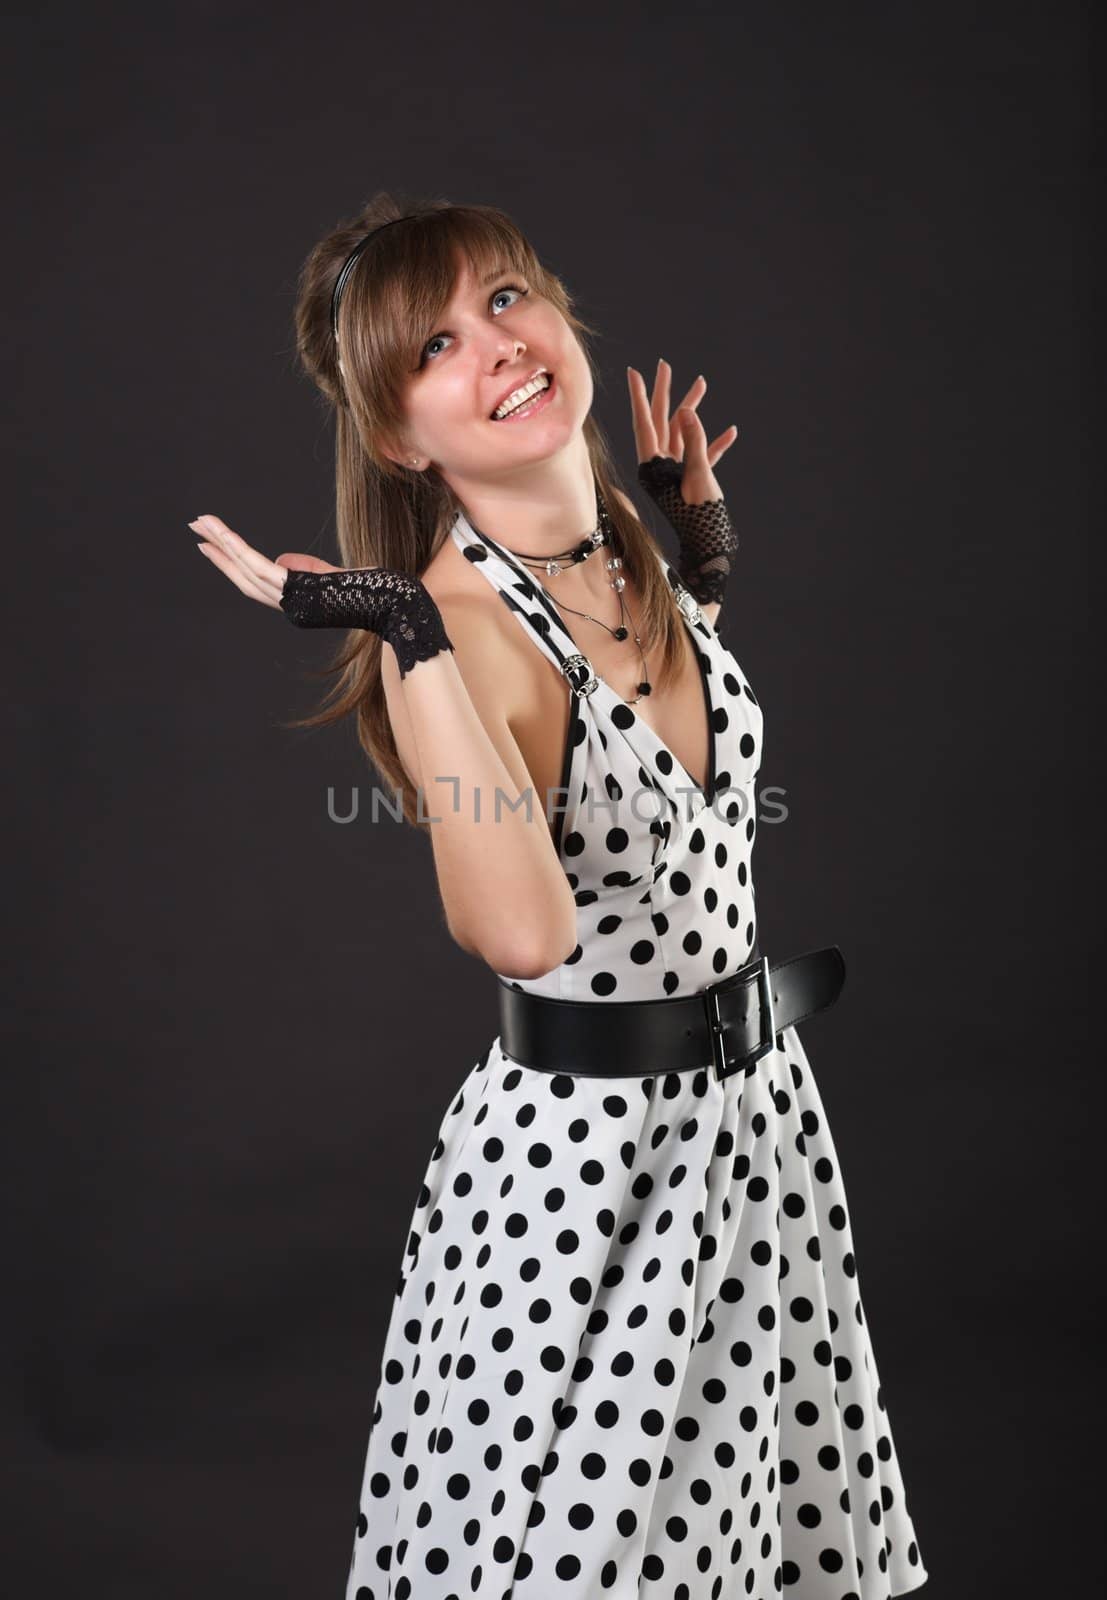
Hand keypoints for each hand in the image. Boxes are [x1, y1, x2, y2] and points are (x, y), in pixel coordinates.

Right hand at [188, 513, 454, 677]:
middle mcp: (292, 607)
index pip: (259, 583)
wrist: (398, 606)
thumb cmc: (378, 592)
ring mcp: (294, 602)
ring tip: (200, 525)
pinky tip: (223, 537)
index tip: (215, 547)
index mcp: (300, 603)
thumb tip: (284, 560)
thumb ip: (311, 569)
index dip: (234, 566)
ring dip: (222, 547)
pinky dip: (238, 552)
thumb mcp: (340, 576)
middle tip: (196, 530)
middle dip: (219, 553)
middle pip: (245, 578)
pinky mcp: (299, 592)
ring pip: (247, 571)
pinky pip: (260, 569)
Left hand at [626, 358, 736, 503]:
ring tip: (701, 383)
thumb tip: (687, 411)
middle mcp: (659, 466)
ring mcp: (675, 472)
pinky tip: (731, 431)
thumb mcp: (697, 475)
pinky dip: (716, 443)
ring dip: (693, 411)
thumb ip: (693, 442)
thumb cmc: (700, 515)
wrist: (710, 546)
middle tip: (664, 366)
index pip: (644, 424)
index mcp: (653, 466)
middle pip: (660, 422)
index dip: (640, 397)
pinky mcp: (692, 479)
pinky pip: (702, 455)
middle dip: (663, 393)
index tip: (634, 372)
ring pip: (682, 433)